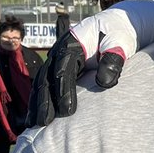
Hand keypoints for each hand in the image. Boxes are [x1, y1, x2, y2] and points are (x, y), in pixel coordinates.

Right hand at [25, 0, 153, 126]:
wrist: (117, 27)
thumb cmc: (120, 34)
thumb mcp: (120, 41)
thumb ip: (113, 59)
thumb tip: (104, 82)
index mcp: (72, 43)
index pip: (63, 69)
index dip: (64, 90)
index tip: (68, 112)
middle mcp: (59, 52)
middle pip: (46, 78)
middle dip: (44, 101)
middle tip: (44, 123)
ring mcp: (57, 61)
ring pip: (41, 84)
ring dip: (36, 104)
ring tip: (33, 125)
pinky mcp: (59, 70)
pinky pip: (45, 87)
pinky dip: (39, 102)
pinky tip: (33, 120)